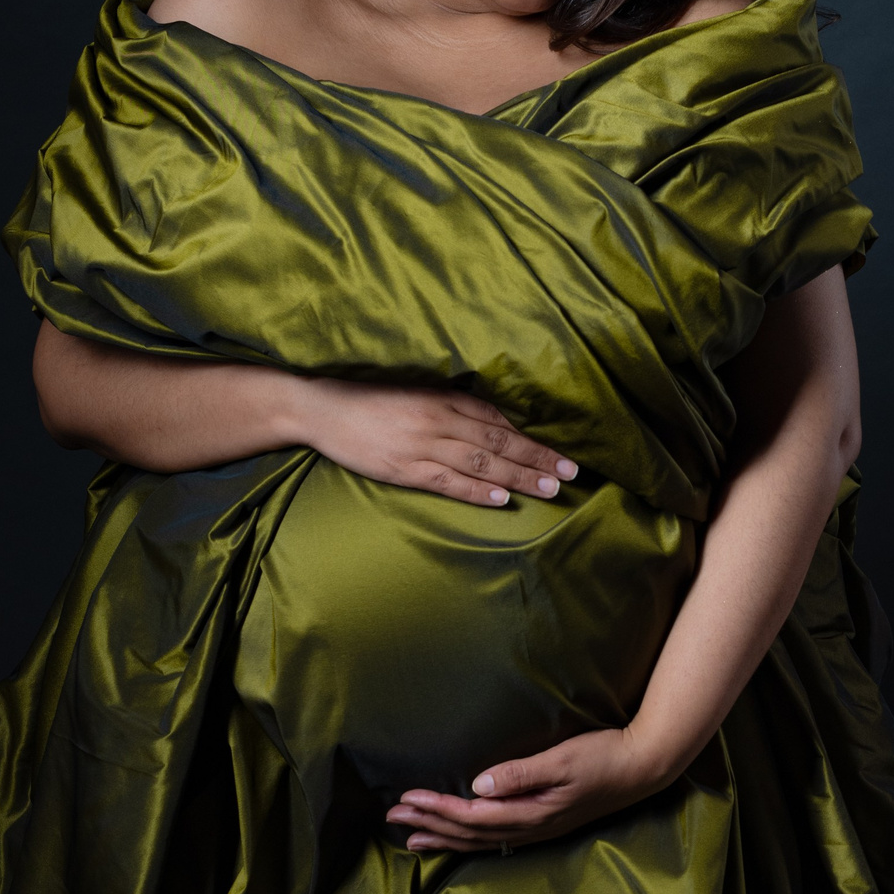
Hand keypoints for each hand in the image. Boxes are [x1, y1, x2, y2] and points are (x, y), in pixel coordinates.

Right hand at [293, 379, 576, 504]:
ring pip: (481, 462)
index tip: (560, 455)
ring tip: (549, 488)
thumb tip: (494, 424)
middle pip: (499, 441)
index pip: (498, 420)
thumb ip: (453, 407)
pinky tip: (502, 498)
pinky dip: (477, 490)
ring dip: (518, 476)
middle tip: (571, 473)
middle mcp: (439, 420)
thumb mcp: (417, 394)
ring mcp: (422, 445)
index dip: (531, 439)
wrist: (322, 409)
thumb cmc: (371, 402)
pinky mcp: (404, 469)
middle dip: (537, 458)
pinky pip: (448, 482)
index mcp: (443, 398)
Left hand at [383, 727, 676, 854]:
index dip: (436, 809)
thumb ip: (520, 774)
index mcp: (531, 813)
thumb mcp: (562, 760)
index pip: (472, 816)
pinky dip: (469, 841)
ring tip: (412, 839)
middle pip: (469, 834)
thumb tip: (478, 786)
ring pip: (480, 842)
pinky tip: (457, 839)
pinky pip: (496, 841)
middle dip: (430, 826)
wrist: (641, 768)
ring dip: (444, 838)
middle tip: (393, 819)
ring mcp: (538, 830)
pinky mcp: (544, 825)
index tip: (406, 799)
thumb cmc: (603, 757)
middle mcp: (531, 828)